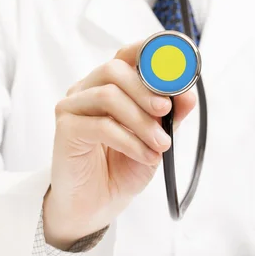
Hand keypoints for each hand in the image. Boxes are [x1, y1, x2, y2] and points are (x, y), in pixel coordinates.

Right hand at [44, 42, 195, 249]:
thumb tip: (188, 94)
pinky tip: (145, 156)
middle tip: (165, 111)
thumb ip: (170, 116)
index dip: (149, 51)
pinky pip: (101, 126)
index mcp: (109, 85)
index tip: (175, 63)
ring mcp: (72, 108)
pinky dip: (130, 141)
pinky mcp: (65, 130)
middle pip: (114, 70)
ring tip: (161, 145)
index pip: (126, 55)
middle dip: (146, 89)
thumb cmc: (123, 167)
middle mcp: (87, 90)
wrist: (97, 204)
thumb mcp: (156, 139)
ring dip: (142, 121)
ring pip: (108, 95)